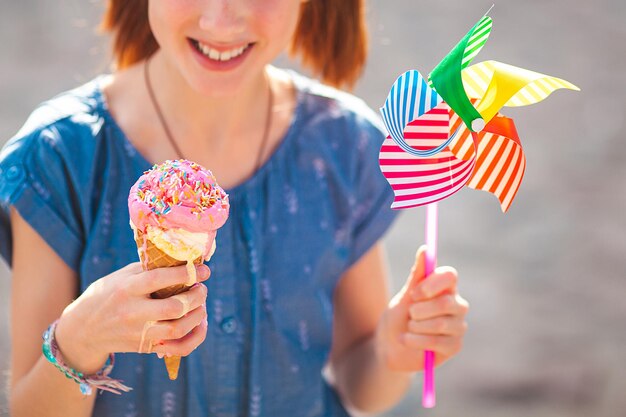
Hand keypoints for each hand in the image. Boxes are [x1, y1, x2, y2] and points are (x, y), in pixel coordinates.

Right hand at [54, 263, 209, 373]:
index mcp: (127, 289)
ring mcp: (139, 333)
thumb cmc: (107, 295)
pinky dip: (195, 338)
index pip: (159, 279)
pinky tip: (200, 325)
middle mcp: (133, 312)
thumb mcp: (122, 277)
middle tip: (201, 289)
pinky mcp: (145, 347)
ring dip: (198, 316)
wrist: (83, 330)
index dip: (186, 274)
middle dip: (196, 296)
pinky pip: (178, 349)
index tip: (204, 270)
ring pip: (178, 329)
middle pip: (174, 307)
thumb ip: (148, 270)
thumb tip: (182, 261)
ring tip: (201, 305)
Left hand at [376, 246, 468, 371]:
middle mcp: (456, 305)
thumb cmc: (398, 317)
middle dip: (420, 310)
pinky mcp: (454, 346)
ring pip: (442, 323)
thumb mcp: (404, 296)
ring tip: (407, 328)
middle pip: (446, 302)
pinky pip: (438, 342)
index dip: (432, 284)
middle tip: (409, 314)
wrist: (389, 347)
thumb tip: (425, 249)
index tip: (414, 294)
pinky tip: (406, 340)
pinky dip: (416, 341)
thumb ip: (417, 275)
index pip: (450, 275)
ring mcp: (458, 326)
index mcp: (445, 288)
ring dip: (416, 327)